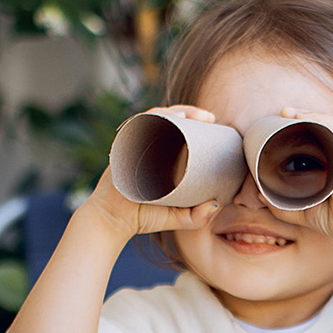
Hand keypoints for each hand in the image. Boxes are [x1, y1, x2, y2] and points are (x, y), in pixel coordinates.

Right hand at [80, 105, 222, 243]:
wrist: (114, 221)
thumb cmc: (144, 217)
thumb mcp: (179, 217)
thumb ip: (199, 216)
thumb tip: (218, 203)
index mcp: (161, 157)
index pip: (179, 133)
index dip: (197, 125)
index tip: (214, 125)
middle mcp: (148, 148)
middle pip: (171, 122)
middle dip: (191, 114)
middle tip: (209, 118)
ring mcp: (135, 145)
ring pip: (157, 119)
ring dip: (177, 111)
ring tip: (195, 115)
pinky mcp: (124, 145)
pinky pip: (138, 123)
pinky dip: (155, 116)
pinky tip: (173, 115)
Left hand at [261, 107, 332, 251]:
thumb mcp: (305, 211)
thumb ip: (283, 205)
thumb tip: (261, 194)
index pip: (322, 139)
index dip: (305, 129)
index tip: (285, 125)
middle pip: (324, 127)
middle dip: (304, 116)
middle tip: (283, 113)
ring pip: (328, 123)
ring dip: (307, 114)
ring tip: (287, 112)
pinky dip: (317, 118)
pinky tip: (301, 116)